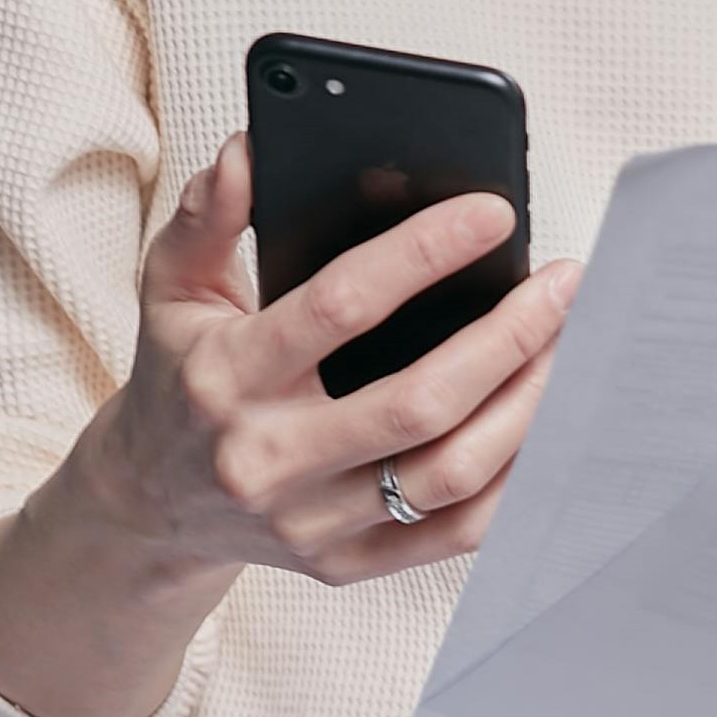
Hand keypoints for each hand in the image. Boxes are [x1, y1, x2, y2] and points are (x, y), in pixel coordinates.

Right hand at [84, 130, 581, 585]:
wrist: (148, 507)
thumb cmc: (179, 377)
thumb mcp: (171, 290)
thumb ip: (207, 216)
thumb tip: (248, 150)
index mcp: (225, 377)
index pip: (341, 307)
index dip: (424, 254)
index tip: (493, 214)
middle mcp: (267, 458)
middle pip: (418, 402)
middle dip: (508, 337)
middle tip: (563, 286)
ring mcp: (310, 523)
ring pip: (450, 473)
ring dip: (527, 407)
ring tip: (568, 346)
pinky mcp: (345, 566)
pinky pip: (456, 533)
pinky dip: (516, 480)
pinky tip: (547, 422)